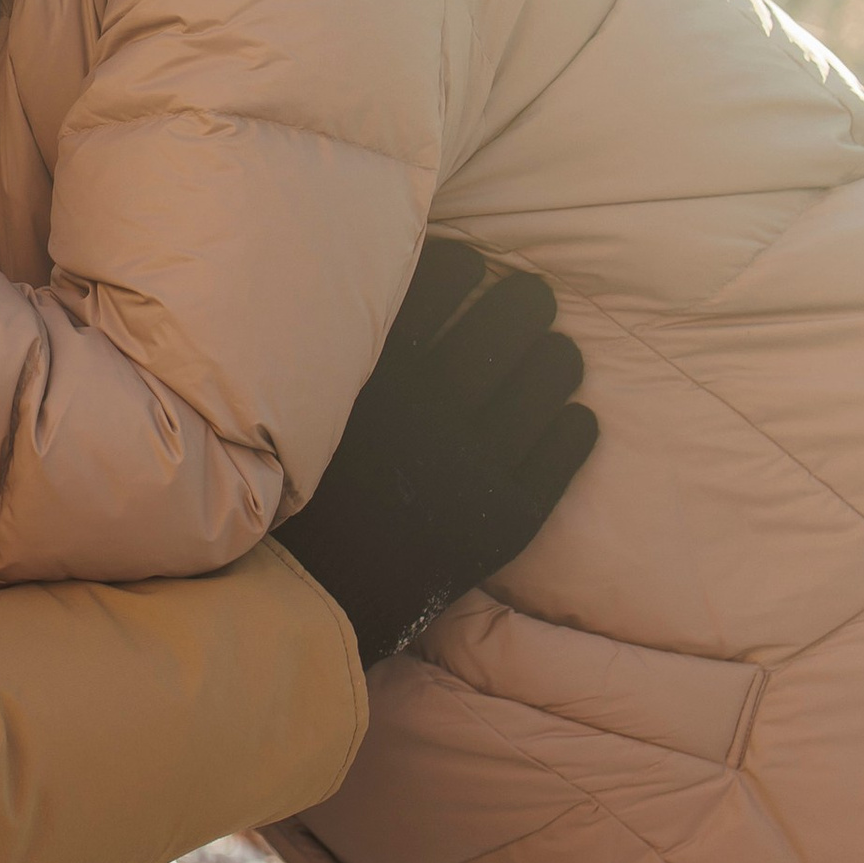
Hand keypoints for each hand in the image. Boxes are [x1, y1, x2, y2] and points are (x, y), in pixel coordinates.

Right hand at [272, 236, 595, 664]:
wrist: (304, 599)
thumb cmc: (291, 491)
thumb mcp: (296, 408)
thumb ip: (336, 353)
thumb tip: (369, 282)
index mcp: (373, 373)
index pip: (439, 282)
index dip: (465, 264)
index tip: (473, 263)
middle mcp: (428, 408)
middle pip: (506, 321)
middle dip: (526, 298)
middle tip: (532, 294)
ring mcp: (472, 462)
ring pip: (546, 379)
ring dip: (556, 357)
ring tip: (556, 354)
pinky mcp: (504, 516)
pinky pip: (561, 453)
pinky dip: (572, 428)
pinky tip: (571, 417)